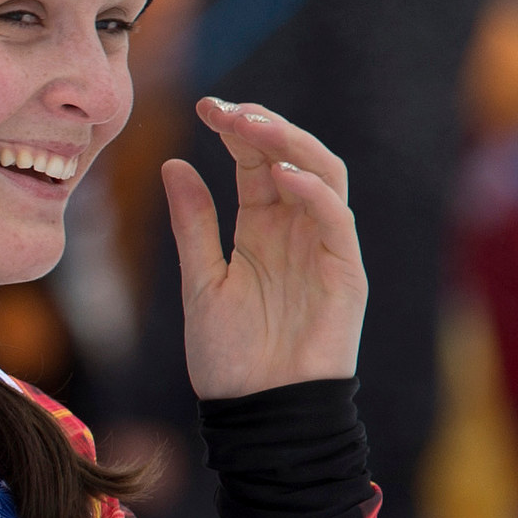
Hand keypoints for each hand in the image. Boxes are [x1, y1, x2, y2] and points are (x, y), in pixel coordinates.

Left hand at [161, 98, 363, 399]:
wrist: (258, 412)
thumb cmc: (231, 356)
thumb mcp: (200, 281)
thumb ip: (193, 224)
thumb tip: (173, 165)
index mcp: (262, 228)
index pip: (256, 162)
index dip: (236, 130)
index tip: (203, 105)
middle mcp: (297, 229)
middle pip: (291, 158)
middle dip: (261, 126)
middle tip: (224, 108)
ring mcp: (325, 248)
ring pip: (323, 176)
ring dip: (289, 146)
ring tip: (250, 126)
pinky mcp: (345, 275)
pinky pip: (336, 222)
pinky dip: (313, 194)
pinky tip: (281, 175)